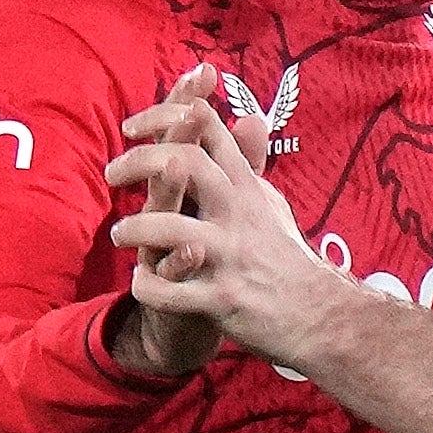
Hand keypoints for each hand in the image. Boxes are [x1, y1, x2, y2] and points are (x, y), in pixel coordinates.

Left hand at [108, 79, 365, 376]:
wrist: (318, 316)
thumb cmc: (285, 258)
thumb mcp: (270, 202)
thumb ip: (251, 163)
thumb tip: (251, 119)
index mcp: (244, 186)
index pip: (205, 127)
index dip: (164, 116)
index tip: (133, 129)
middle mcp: (237, 212)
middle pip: (182, 163)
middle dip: (139, 163)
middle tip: (113, 175)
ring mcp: (229, 255)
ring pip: (169, 230)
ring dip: (135, 229)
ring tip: (120, 234)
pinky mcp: (223, 298)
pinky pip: (171, 292)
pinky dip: (148, 287)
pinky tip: (140, 283)